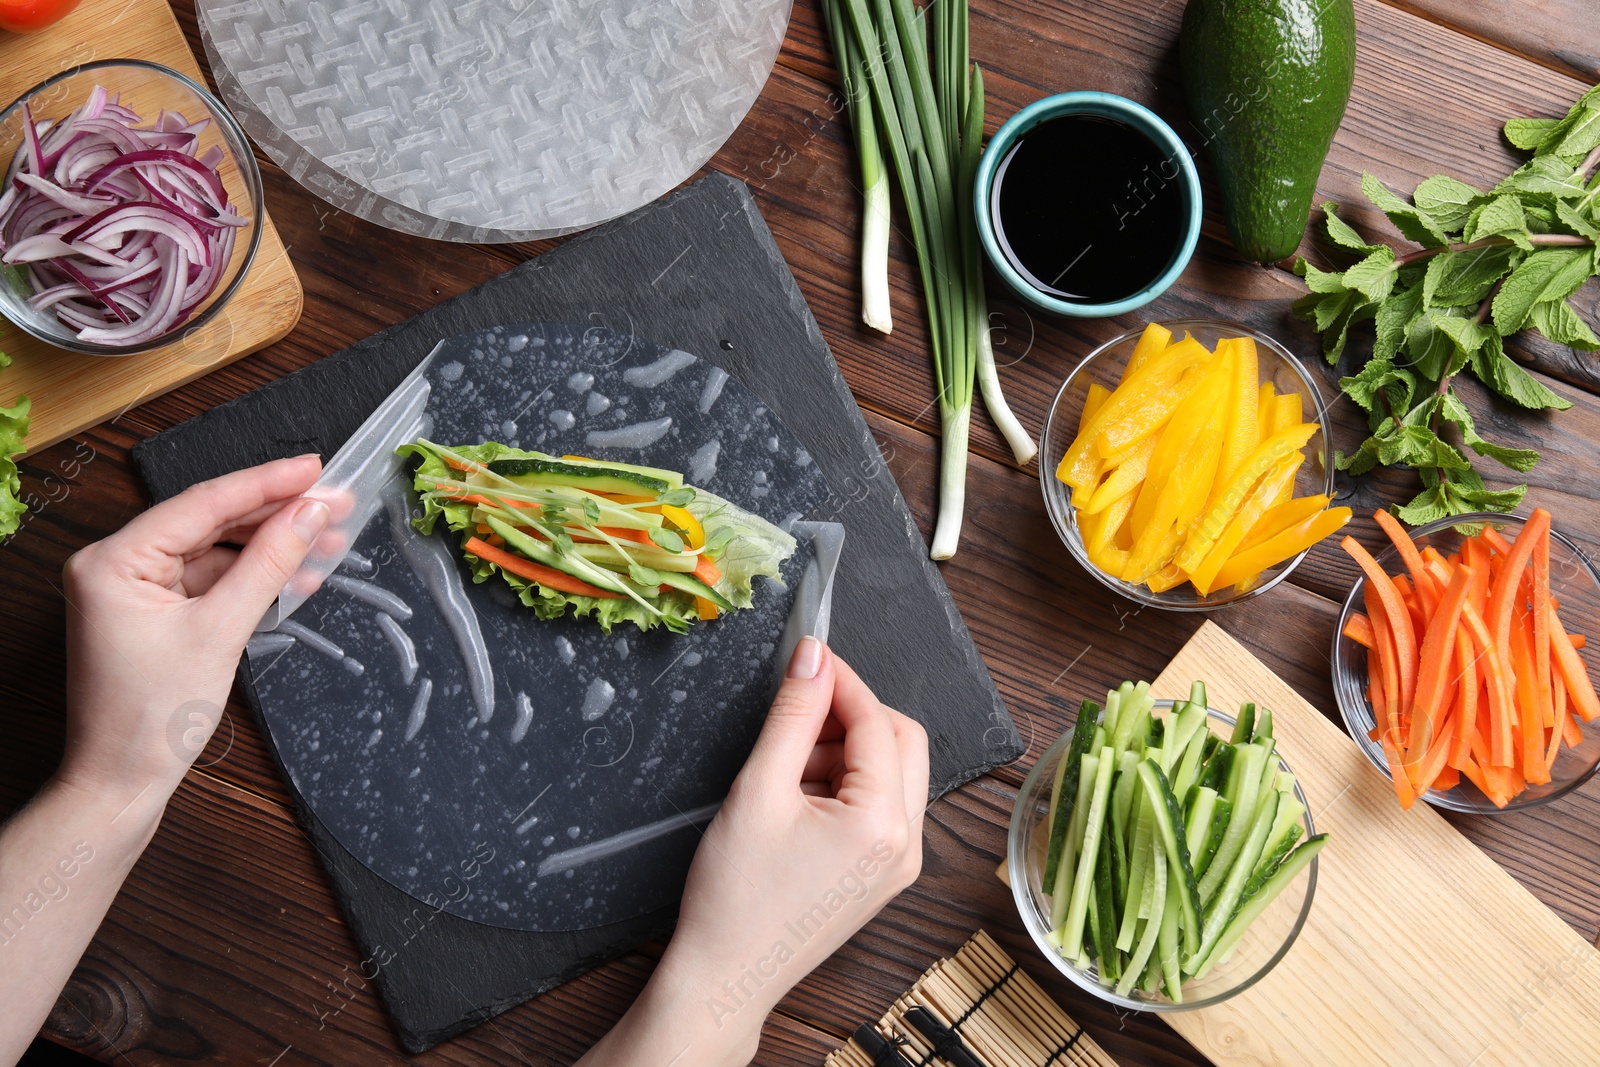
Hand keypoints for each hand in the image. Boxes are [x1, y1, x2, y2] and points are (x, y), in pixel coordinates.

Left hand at [56, 455, 327, 800]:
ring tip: (329, 539)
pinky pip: (210, 580)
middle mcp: (115, 565)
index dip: (265, 483)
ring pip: (215, 551)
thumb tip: (311, 514)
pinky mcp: (153, 613)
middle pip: (209, 522)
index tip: (314, 467)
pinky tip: (298, 573)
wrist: (121, 783)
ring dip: (271, 547)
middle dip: (275, 514)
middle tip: (334, 501)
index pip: (202, 504)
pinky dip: (252, 578)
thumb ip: (269, 564)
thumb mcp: (221, 631)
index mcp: (113, 560)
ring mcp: (133, 590)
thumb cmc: (151, 718)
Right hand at [579, 637, 929, 1065]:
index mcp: (884, 824)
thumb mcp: (759, 789)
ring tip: (786, 769)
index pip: (878, 722)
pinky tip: (797, 796)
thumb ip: (793, 715)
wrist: (725, 976)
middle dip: (851, 716)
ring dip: (845, 751)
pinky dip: (844, 785)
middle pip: (901, 742)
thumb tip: (813, 659)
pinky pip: (879, 806)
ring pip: (891, 772)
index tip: (808, 657)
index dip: (841, 681)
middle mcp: (907, 845)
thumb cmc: (735, 899)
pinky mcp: (882, 875)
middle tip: (798, 710)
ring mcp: (898, 864)